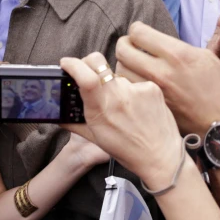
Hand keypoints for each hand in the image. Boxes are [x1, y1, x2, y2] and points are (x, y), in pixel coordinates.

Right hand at [61, 53, 183, 190]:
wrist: (161, 157)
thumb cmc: (127, 150)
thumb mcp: (96, 138)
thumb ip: (74, 123)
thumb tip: (57, 114)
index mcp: (100, 110)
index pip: (85, 77)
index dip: (73, 65)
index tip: (66, 62)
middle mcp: (118, 97)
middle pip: (98, 64)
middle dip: (89, 64)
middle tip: (89, 74)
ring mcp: (137, 90)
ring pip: (116, 76)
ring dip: (114, 86)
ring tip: (123, 107)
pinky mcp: (152, 88)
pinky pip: (135, 82)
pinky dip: (133, 92)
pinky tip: (139, 108)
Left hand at [116, 22, 219, 135]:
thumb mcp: (205, 57)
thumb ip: (178, 47)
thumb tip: (157, 42)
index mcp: (177, 54)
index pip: (139, 33)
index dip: (136, 29)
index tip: (139, 32)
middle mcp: (161, 71)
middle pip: (123, 50)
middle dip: (125, 43)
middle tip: (131, 45)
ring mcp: (153, 91)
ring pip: (120, 70)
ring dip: (123, 63)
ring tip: (133, 63)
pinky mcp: (150, 106)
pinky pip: (128, 89)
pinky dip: (127, 82)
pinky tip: (136, 80)